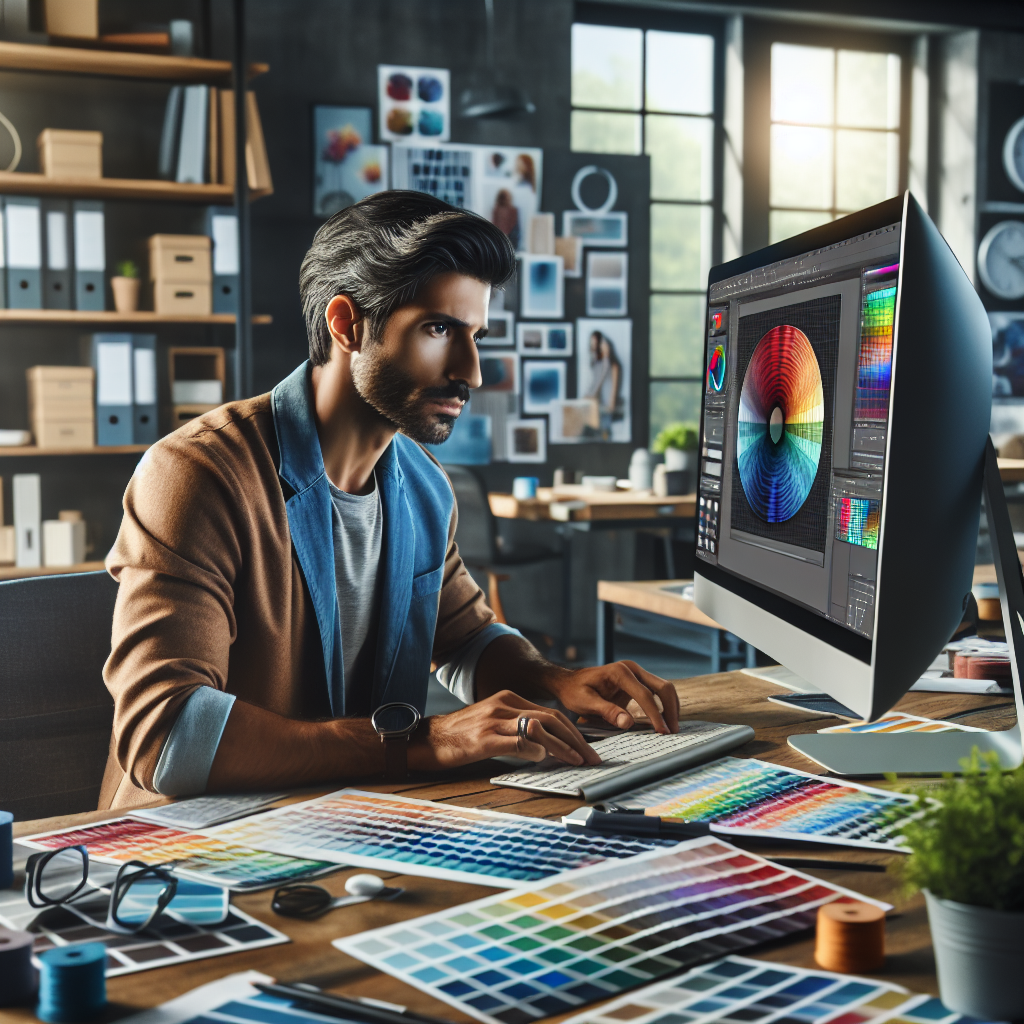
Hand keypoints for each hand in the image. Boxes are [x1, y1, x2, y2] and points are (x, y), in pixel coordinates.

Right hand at [407, 690, 601, 771]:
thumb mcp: (492, 723)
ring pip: (539, 728)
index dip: (572, 731)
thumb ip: (517, 728)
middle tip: (591, 757)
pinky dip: (536, 751)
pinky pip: (518, 742)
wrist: (427, 739)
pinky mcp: (484, 739)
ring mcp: (494, 720)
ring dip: (563, 746)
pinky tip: (544, 760)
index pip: (550, 712)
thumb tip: (546, 747)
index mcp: (507, 699)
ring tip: (576, 761)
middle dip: (576, 739)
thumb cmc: (460, 736)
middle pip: (551, 718)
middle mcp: (503, 705)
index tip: (586, 747)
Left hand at [543, 661, 679, 733]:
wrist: (569, 682)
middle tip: (672, 732)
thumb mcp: (585, 703)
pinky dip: (665, 706)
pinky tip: (665, 721)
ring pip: (664, 688)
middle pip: (662, 687)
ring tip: (672, 729)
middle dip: (671, 710)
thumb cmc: (574, 692)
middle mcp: (632, 668)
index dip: (656, 714)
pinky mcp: (638, 681)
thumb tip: (628, 723)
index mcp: (620, 672)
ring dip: (671, 708)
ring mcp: (637, 673)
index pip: (645, 694)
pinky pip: (657, 692)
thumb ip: (606, 711)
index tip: (662, 732)